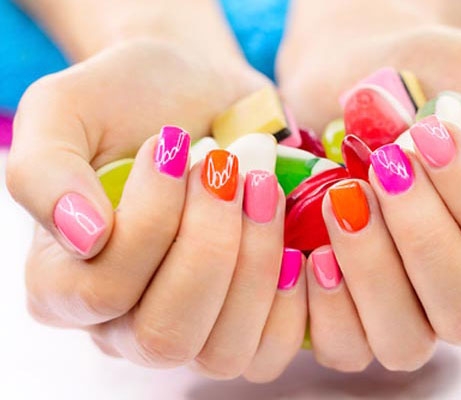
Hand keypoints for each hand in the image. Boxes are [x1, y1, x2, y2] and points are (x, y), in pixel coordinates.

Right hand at [7, 38, 306, 381]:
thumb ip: (43, 171)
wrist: (200, 88)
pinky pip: (269, 351)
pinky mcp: (247, 321)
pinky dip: (290, 298)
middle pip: (167, 335)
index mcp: (65, 282)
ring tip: (262, 189)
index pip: (103, 290)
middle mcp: (125, 321)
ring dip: (255, 262)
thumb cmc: (132, 96)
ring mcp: (192, 327)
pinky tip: (288, 237)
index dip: (149, 221)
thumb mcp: (67, 109)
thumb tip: (84, 237)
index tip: (171, 147)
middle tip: (225, 169)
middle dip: (210, 244)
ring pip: (223, 350)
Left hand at [278, 14, 460, 370]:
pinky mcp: (349, 310)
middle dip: (423, 238)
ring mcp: (406, 307)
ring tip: (343, 198)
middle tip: (387, 164)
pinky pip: (345, 347)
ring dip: (372, 269)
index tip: (430, 132)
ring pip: (404, 342)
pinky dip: (326, 304)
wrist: (353, 75)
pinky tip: (314, 245)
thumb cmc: (437, 78)